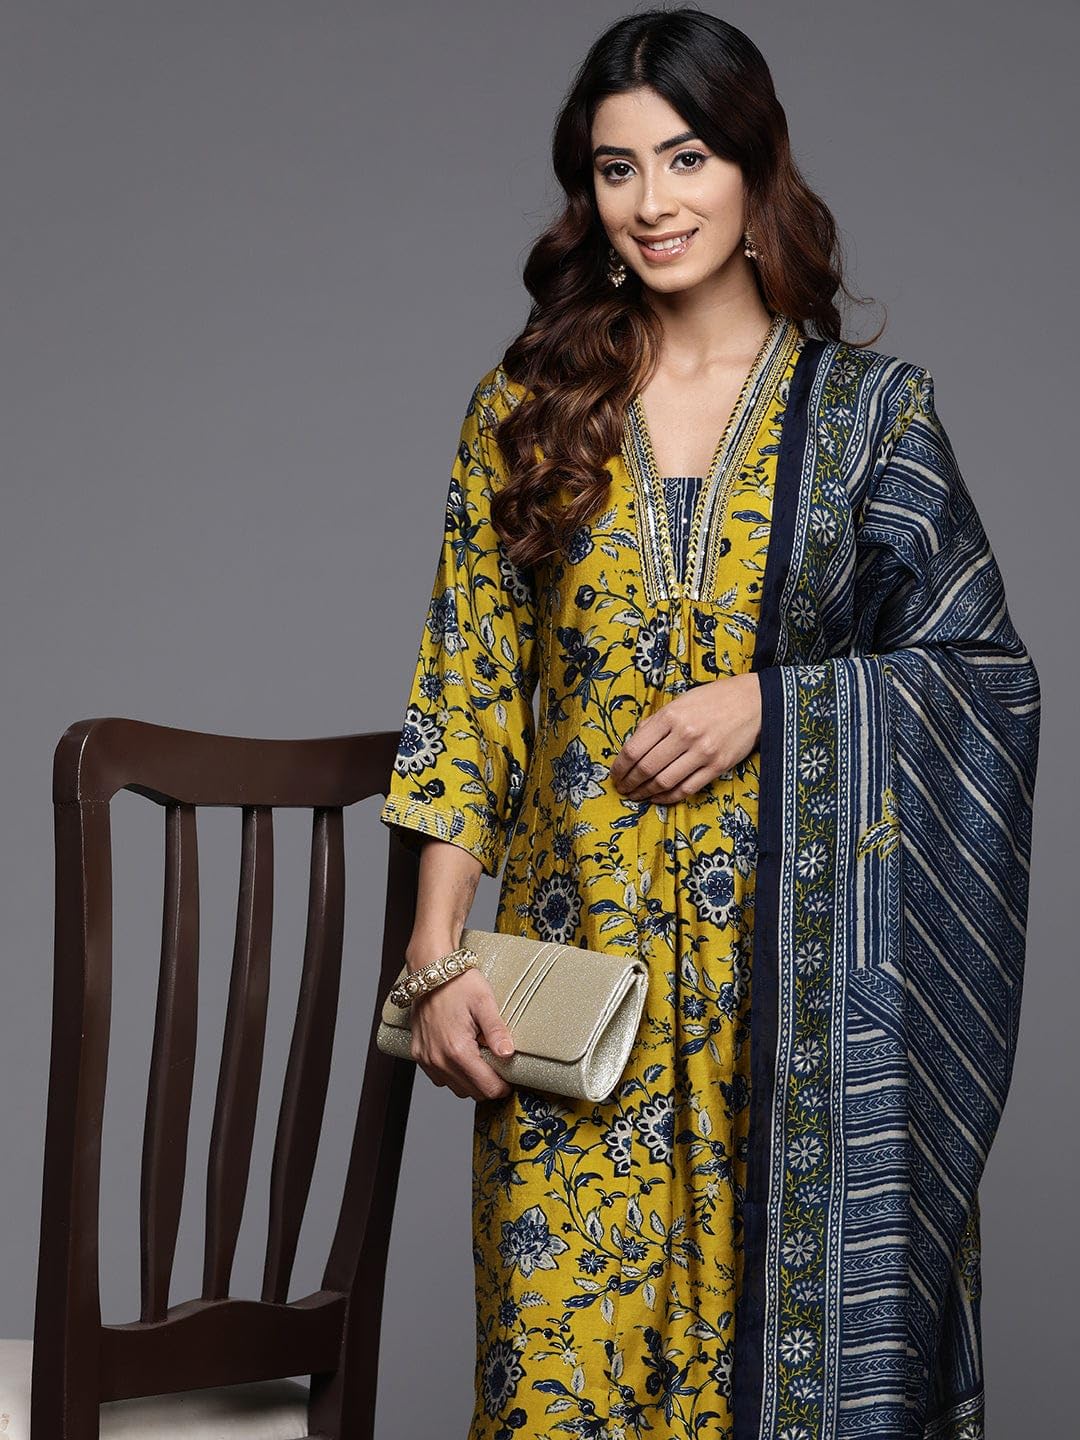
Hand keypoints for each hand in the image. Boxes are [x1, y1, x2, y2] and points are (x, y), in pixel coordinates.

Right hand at [407, 965, 516, 1101]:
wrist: (430, 971)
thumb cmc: (458, 984)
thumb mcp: (484, 1002)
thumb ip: (496, 1030)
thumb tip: (508, 1054)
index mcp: (457, 1049)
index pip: (487, 1088)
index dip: (503, 1086)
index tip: (511, 1078)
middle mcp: (438, 1059)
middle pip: (472, 1092)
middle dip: (488, 1084)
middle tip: (498, 1066)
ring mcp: (426, 1058)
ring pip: (456, 1088)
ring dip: (471, 1081)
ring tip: (480, 1058)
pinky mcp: (418, 1054)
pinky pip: (439, 1078)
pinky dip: (453, 1075)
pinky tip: (462, 1056)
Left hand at [609, 672, 761, 801]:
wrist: (754, 702)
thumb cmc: (714, 699)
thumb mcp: (680, 701)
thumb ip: (656, 722)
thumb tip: (634, 746)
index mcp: (671, 716)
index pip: (634, 749)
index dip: (619, 767)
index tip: (615, 775)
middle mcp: (685, 734)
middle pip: (646, 768)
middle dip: (629, 783)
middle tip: (622, 789)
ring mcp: (703, 752)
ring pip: (664, 782)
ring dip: (645, 793)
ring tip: (636, 796)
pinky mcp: (718, 767)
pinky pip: (687, 789)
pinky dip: (668, 797)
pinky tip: (658, 798)